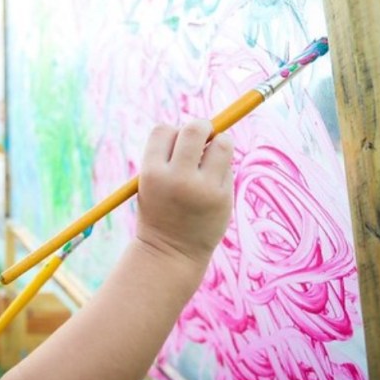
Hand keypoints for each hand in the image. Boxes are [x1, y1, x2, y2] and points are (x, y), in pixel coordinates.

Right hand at [134, 119, 233, 267]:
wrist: (170, 253)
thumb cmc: (159, 211)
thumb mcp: (151, 182)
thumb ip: (170, 156)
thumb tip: (207, 126)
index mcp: (152, 172)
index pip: (163, 130)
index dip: (171, 134)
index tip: (174, 148)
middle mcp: (177, 178)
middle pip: (195, 129)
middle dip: (201, 128)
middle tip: (202, 138)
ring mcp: (203, 188)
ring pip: (221, 143)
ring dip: (218, 143)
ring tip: (210, 159)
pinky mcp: (222, 197)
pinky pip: (228, 165)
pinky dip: (222, 166)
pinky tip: (212, 182)